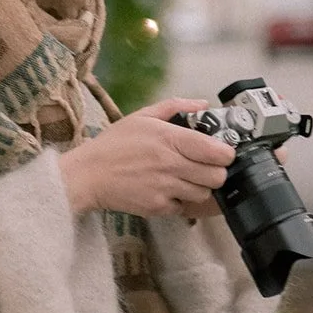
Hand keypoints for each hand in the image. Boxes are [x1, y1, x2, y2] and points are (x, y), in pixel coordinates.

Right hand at [59, 99, 234, 217]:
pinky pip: (184, 207)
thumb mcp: (142, 116)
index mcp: (170, 139)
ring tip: (184, 179)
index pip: (217, 152)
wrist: (88, 175)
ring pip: (204, 194)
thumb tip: (202, 104)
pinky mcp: (158, 208)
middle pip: (217, 177)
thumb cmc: (114, 144)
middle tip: (204, 167)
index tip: (220, 152)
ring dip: (199, 187)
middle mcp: (171, 165)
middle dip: (215, 172)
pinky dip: (180, 201)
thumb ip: (175, 106)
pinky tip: (168, 191)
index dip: (225, 153)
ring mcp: (165, 189)